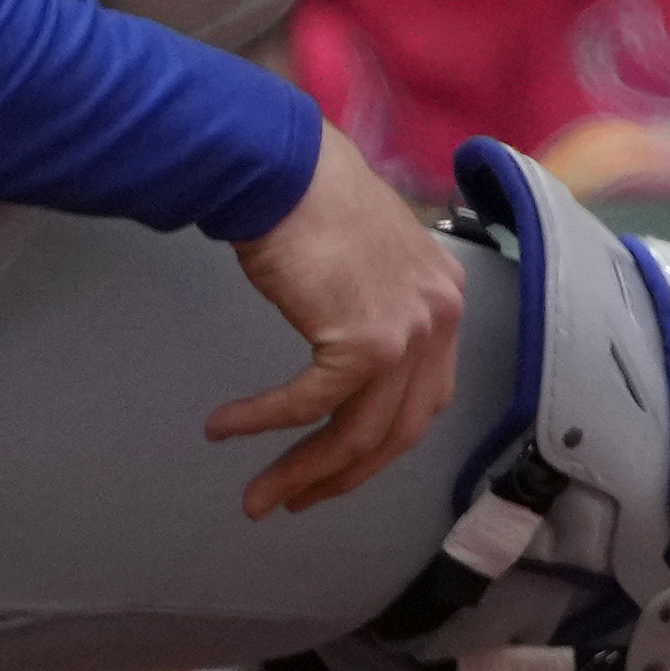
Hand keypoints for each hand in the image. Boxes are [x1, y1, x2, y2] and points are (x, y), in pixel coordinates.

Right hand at [208, 127, 467, 519]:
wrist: (286, 168)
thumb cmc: (312, 204)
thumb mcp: (366, 263)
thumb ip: (374, 309)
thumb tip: (345, 356)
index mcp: (444, 300)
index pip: (424, 398)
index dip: (378, 444)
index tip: (335, 470)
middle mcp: (439, 318)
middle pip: (398, 430)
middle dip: (342, 475)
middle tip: (295, 501)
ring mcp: (409, 331)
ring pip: (357, 432)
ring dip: (301, 470)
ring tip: (256, 496)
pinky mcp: (364, 340)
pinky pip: (309, 404)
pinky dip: (264, 422)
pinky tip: (225, 427)